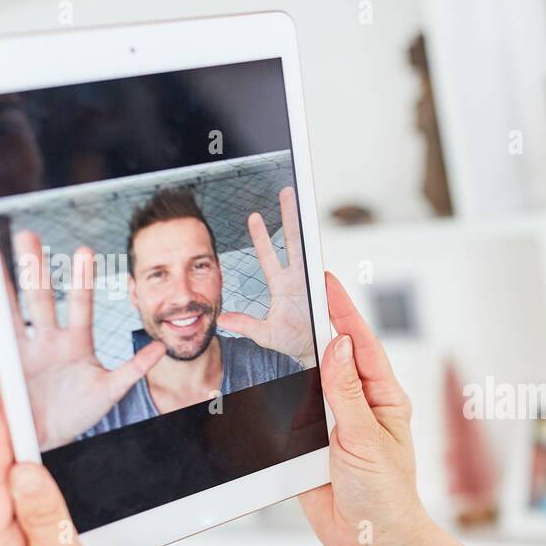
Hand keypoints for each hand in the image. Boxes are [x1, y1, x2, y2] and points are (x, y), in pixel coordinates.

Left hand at [0, 391, 137, 545]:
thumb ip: (48, 520)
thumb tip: (24, 471)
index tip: (2, 397)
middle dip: (5, 442)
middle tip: (17, 400)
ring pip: (17, 504)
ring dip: (25, 467)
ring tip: (33, 428)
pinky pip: (36, 522)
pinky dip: (45, 496)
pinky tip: (56, 481)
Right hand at [10, 231, 164, 449]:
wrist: (53, 437)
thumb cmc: (80, 413)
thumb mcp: (112, 391)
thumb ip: (135, 368)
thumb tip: (161, 348)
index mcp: (76, 342)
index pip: (80, 303)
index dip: (81, 279)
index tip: (82, 251)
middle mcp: (50, 340)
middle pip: (42, 296)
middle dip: (36, 267)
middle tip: (28, 235)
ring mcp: (27, 349)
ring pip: (16, 308)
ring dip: (8, 283)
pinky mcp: (11, 363)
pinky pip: (2, 335)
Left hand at [217, 186, 313, 362]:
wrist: (314, 353)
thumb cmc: (293, 341)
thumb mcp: (264, 334)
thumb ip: (244, 323)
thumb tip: (222, 318)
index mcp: (282, 285)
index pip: (269, 255)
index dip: (262, 236)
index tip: (254, 216)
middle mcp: (297, 278)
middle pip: (293, 241)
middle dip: (289, 216)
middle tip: (286, 193)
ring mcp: (312, 281)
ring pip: (307, 247)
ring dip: (305, 226)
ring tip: (304, 204)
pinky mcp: (322, 289)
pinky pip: (321, 268)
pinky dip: (319, 252)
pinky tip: (316, 237)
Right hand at [300, 273, 432, 545]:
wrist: (371, 543)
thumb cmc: (386, 494)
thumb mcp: (365, 438)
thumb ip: (346, 392)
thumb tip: (338, 345)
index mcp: (383, 399)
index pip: (361, 345)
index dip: (343, 312)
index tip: (326, 283)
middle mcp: (359, 408)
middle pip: (332, 358)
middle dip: (314, 327)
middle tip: (292, 294)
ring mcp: (334, 426)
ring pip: (308, 385)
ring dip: (292, 364)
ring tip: (273, 327)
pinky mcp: (310, 448)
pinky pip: (289, 418)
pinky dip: (276, 403)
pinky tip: (264, 385)